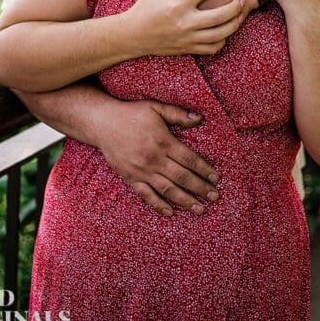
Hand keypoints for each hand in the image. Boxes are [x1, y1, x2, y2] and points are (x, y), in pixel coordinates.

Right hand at [95, 99, 220, 217]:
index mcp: (163, 141)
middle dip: (200, 188)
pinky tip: (170, 213)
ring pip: (168, 190)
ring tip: (200, 209)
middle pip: (182, 177)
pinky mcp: (130, 178)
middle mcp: (154, 159)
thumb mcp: (156, 107)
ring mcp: (142, 171)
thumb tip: (200, 118)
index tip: (216, 178)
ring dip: (185, 201)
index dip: (204, 169)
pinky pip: (147, 195)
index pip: (189, 159)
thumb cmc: (131, 113)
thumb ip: (178, 114)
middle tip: (215, 197)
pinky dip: (159, 205)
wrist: (102, 123)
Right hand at [125, 0, 243, 57]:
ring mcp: (188, 38)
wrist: (133, 35)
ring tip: (239, 15)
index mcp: (178, 4)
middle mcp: (185, 22)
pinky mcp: (188, 49)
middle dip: (235, 6)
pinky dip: (222, 40)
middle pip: (220, 16)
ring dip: (234, 24)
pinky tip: (225, 31)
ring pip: (220, 34)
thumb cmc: (145, 7)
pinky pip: (212, 48)